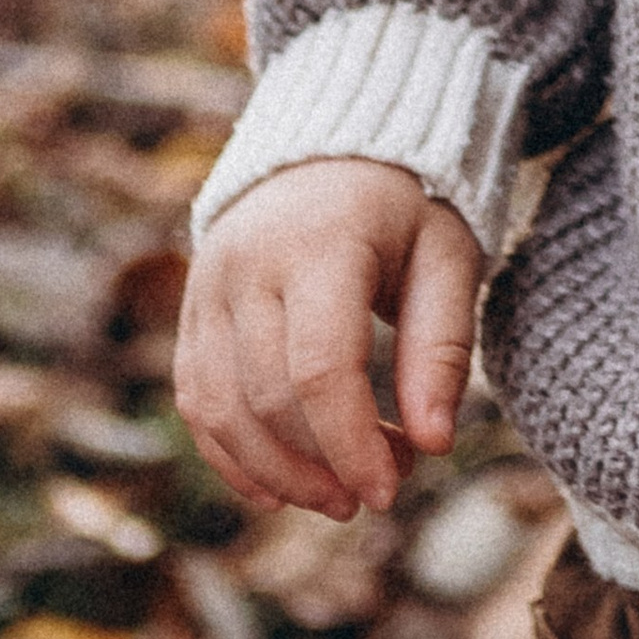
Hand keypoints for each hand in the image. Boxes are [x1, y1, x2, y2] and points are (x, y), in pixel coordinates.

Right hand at [175, 157, 483, 518]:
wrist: (333, 143)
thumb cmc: (404, 204)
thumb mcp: (447, 255)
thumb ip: (443, 346)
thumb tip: (435, 445)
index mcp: (321, 241)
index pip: (320, 368)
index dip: (351, 444)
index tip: (389, 492)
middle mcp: (248, 262)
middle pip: (268, 398)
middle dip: (323, 465)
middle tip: (383, 487)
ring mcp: (209, 284)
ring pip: (220, 409)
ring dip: (276, 473)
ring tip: (336, 496)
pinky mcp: (191, 308)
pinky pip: (195, 398)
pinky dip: (231, 454)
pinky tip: (280, 487)